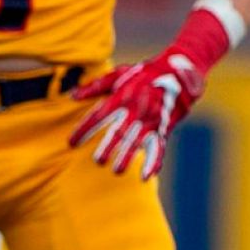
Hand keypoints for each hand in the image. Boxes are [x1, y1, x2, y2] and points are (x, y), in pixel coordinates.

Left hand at [69, 50, 203, 180]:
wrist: (178, 73)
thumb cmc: (143, 75)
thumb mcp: (120, 74)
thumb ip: (96, 86)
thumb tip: (73, 96)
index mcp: (122, 95)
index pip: (99, 115)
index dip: (84, 129)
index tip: (71, 143)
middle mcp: (136, 109)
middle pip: (120, 131)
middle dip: (109, 146)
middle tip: (98, 161)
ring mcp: (151, 119)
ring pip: (138, 141)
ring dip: (128, 156)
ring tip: (117, 170)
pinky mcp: (163, 128)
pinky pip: (159, 147)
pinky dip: (154, 162)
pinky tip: (145, 176)